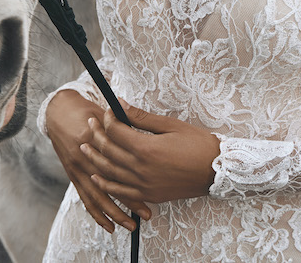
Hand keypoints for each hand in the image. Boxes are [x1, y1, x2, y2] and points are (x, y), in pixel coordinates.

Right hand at [44, 90, 150, 232]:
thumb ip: (124, 123)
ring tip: (131, 225)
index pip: (118, 161)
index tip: (155, 188)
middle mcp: (85, 155)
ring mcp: (77, 167)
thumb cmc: (88, 110)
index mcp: (96, 137)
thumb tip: (145, 136)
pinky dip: (97, 214)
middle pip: (110, 183)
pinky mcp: (72, 175)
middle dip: (130, 201)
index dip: (136, 177)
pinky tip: (109, 226)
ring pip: (98, 196)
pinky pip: (85, 198)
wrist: (59, 112)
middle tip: (147, 214)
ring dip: (114, 213)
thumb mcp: (107, 112)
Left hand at [81, 102, 221, 203]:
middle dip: (97, 135)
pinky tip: (97, 178)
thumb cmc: (197, 144)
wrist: (216, 170)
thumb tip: (121, 104)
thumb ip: (143, 118)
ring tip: (84, 148)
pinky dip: (107, 185)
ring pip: (110, 173)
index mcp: (146, 148)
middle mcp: (141, 169)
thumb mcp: (171, 125)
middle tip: (90, 123)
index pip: (116, 131)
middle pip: (109, 151)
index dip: (109, 119)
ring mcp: (144, 185)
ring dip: (94, 159)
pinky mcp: (149, 196)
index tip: (108, 110)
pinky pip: (121, 193)